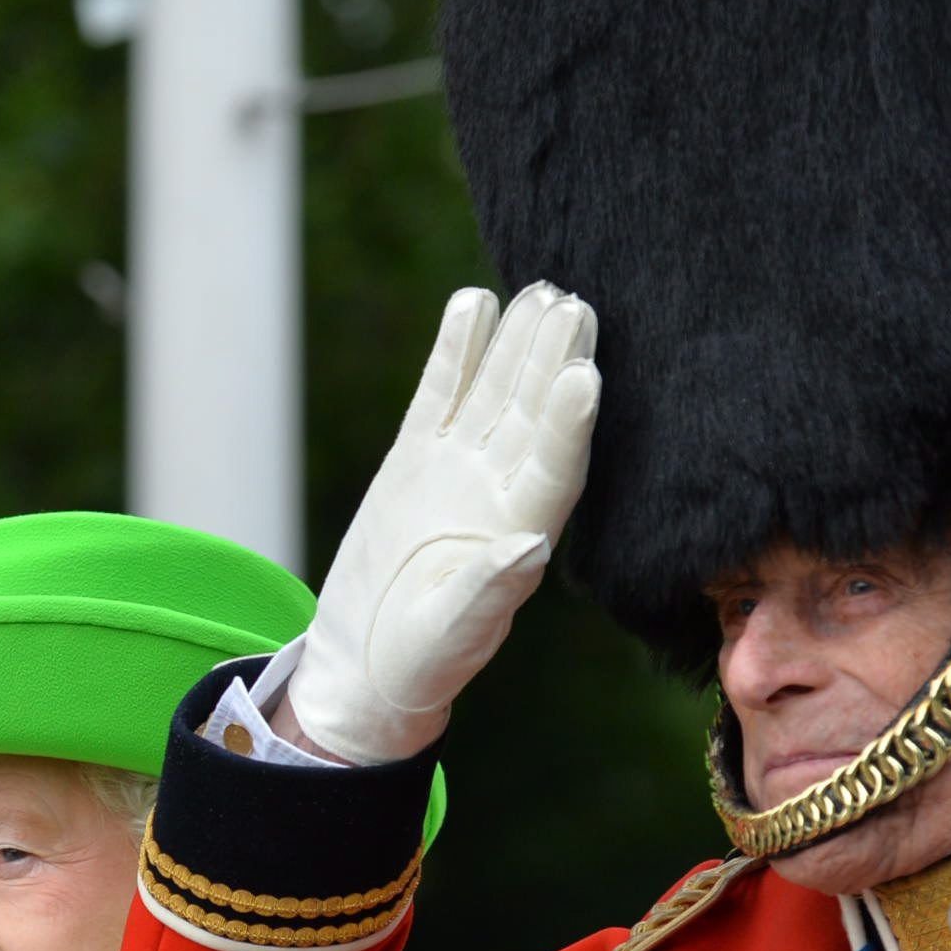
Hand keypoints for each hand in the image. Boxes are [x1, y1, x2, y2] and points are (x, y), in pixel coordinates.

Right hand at [284, 283, 599, 764]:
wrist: (366, 662)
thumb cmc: (418, 662)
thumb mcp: (450, 634)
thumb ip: (487, 590)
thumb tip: (529, 547)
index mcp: (522, 533)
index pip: (554, 466)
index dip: (569, 422)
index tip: (585, 374)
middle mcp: (500, 492)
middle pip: (533, 414)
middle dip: (552, 360)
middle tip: (574, 304)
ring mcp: (458, 469)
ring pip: (494, 392)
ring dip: (516, 342)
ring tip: (538, 288)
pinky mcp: (416, 459)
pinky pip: (441, 394)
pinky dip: (455, 351)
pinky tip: (471, 302)